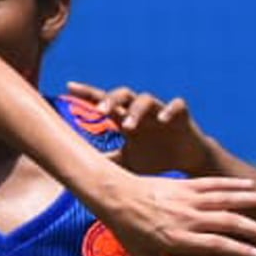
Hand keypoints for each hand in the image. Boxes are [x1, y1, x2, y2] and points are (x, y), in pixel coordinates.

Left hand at [66, 80, 219, 176]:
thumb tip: (77, 169)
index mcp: (126, 119)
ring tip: (128, 126)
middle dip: (111, 100)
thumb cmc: (154, 159)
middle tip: (100, 111)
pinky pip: (177, 105)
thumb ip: (106, 162)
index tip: (69, 87)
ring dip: (136, 110)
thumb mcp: (126, 163)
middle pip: (123, 95)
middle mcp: (141, 111)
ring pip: (146, 99)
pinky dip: (169, 111)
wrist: (186, 164)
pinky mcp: (182, 116)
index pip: (105, 102)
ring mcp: (161, 111)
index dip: (88, 93)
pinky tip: (162, 120)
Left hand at [86, 168, 255, 255]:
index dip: (237, 250)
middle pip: (227, 222)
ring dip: (252, 200)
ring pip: (225, 199)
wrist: (114, 195)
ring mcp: (187, 199)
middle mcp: (186, 218)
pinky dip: (233, 184)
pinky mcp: (185, 185)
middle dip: (255, 229)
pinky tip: (251, 185)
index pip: (214, 245)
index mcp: (178, 238)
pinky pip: (213, 184)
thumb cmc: (127, 230)